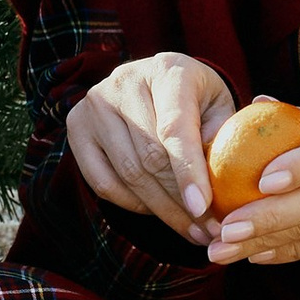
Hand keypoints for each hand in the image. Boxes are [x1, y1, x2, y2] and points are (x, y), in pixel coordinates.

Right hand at [65, 54, 236, 240]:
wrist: (156, 82)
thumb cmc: (196, 99)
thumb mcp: (220, 107)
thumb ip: (223, 137)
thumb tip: (219, 178)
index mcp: (167, 70)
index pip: (174, 128)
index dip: (188, 171)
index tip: (202, 207)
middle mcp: (125, 80)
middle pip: (150, 157)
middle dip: (181, 201)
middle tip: (209, 230)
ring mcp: (95, 103)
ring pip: (128, 174)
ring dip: (162, 210)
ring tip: (192, 230)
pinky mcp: (77, 127)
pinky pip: (103, 183)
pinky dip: (134, 205)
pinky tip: (158, 211)